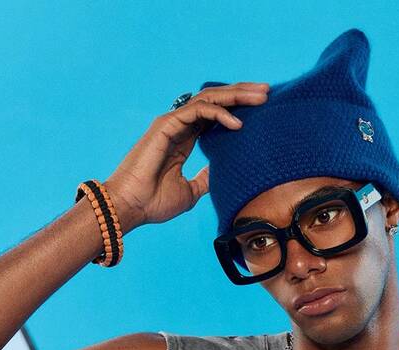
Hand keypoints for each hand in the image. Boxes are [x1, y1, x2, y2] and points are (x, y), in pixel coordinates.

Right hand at [103, 82, 270, 230]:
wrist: (130, 208)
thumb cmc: (153, 203)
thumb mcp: (190, 192)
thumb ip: (205, 179)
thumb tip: (222, 174)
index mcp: (184, 139)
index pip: (214, 114)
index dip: (237, 108)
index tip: (262, 109)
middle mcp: (178, 126)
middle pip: (215, 101)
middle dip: (242, 94)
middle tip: (268, 91)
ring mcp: (172, 123)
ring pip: (209, 99)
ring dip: (236, 96)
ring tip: (261, 97)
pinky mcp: (166, 125)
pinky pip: (198, 111)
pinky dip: (219, 114)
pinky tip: (238, 123)